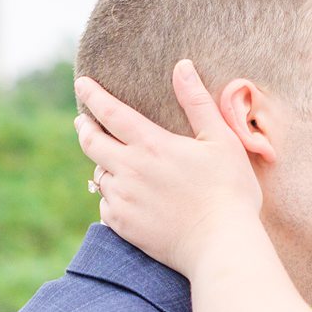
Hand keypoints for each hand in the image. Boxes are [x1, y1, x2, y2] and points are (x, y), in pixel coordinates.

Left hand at [74, 60, 265, 276]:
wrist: (221, 244)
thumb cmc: (229, 190)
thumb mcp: (221, 139)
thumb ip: (197, 102)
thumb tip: (182, 66)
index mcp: (151, 144)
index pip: (110, 112)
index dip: (93, 95)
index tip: (82, 84)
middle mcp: (129, 170)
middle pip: (91, 143)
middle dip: (84, 127)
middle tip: (82, 121)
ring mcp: (123, 200)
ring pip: (99, 175)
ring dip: (102, 164)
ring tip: (110, 160)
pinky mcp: (123, 226)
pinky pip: (105, 204)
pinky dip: (110, 195)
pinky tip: (123, 195)